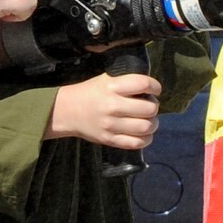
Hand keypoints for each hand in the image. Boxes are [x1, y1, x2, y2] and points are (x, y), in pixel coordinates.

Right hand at [45, 71, 161, 149]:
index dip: (155, 87)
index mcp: (112, 86)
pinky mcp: (109, 140)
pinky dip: (146, 139)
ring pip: (146, 127)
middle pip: (149, 108)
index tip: (155, 90)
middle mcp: (112, 106)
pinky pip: (136, 143)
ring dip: (152, 124)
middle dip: (153, 107)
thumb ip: (126, 82)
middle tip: (149, 106)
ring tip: (148, 121)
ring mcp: (111, 125)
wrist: (67, 111)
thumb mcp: (105, 79)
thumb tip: (150, 89)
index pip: (143, 84)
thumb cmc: (90, 93)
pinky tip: (144, 134)